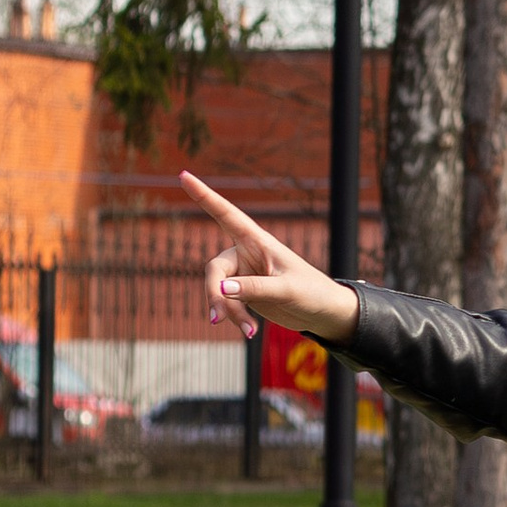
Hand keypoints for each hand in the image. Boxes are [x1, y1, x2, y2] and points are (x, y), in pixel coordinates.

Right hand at [182, 173, 358, 347]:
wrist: (323, 312)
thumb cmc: (311, 292)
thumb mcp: (285, 290)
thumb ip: (254, 289)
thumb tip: (221, 289)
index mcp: (258, 241)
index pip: (226, 214)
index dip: (204, 195)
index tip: (183, 175)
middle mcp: (246, 254)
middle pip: (214, 269)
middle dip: (214, 294)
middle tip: (218, 318)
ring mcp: (243, 274)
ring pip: (218, 290)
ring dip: (228, 311)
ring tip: (249, 330)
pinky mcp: (244, 293)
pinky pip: (227, 304)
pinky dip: (235, 317)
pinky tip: (250, 331)